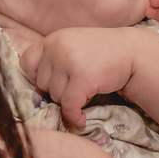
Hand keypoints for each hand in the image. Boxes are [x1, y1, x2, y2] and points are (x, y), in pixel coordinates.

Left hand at [19, 27, 137, 127]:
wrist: (132, 52)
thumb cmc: (101, 53)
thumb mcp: (73, 45)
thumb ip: (54, 58)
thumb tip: (36, 88)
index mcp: (53, 39)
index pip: (27, 62)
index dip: (37, 76)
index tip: (53, 81)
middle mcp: (57, 48)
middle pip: (42, 84)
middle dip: (58, 90)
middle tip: (76, 86)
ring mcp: (69, 62)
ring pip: (55, 96)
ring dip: (69, 100)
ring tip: (85, 92)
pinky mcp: (82, 78)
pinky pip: (69, 106)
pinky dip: (74, 116)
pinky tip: (81, 118)